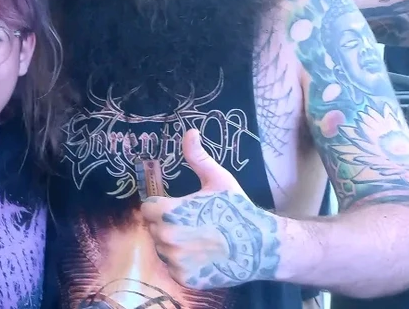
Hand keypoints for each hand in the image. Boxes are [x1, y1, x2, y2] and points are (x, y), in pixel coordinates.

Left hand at [140, 129, 281, 289]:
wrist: (260, 245)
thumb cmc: (237, 209)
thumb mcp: (218, 179)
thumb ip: (197, 157)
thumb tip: (189, 131)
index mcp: (169, 212)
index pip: (148, 208)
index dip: (162, 206)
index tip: (179, 208)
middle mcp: (167, 237)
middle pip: (154, 228)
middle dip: (168, 224)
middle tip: (193, 224)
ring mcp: (175, 260)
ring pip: (163, 248)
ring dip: (174, 244)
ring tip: (199, 240)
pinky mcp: (184, 277)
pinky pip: (173, 268)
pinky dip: (183, 264)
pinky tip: (201, 256)